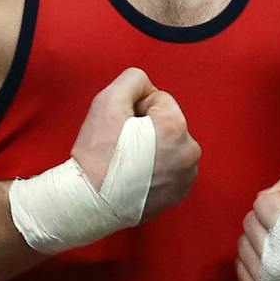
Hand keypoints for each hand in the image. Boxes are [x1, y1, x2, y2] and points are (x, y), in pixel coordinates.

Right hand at [70, 67, 198, 217]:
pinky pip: (170, 168)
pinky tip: (134, 177)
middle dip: (146, 128)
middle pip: (166, 123)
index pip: (158, 99)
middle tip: (121, 145)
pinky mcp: (180, 193)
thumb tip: (145, 86)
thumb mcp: (108, 100)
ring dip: (152, 149)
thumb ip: (132, 79)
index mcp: (176, 126)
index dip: (134, 109)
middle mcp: (190, 151)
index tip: (119, 127)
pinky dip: (155, 169)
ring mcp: (187, 176)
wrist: (89, 201)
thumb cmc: (97, 152)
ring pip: (169, 146)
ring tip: (127, 163)